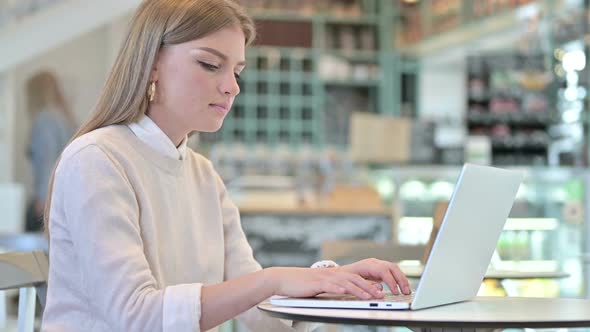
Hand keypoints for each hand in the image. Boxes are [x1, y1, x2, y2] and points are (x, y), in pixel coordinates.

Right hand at [266, 267, 384, 299]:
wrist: (285, 279)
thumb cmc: (303, 284)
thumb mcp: (322, 285)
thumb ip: (334, 287)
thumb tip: (348, 292)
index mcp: (335, 274)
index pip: (356, 277)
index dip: (369, 283)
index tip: (380, 290)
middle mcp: (332, 274)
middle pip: (355, 279)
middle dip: (369, 287)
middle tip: (380, 295)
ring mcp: (324, 278)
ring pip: (345, 282)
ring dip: (358, 290)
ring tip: (368, 297)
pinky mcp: (315, 283)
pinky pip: (328, 285)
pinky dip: (337, 289)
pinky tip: (344, 292)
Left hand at [337, 258, 410, 294]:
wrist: (339, 273)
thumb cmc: (345, 278)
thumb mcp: (354, 282)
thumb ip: (367, 284)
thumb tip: (379, 288)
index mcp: (368, 265)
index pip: (384, 271)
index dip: (391, 282)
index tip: (396, 292)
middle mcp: (374, 262)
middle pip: (392, 267)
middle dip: (401, 280)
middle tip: (406, 292)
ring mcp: (377, 264)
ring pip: (394, 268)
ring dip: (402, 279)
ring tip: (407, 291)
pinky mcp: (379, 268)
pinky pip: (392, 271)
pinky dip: (399, 278)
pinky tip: (402, 287)